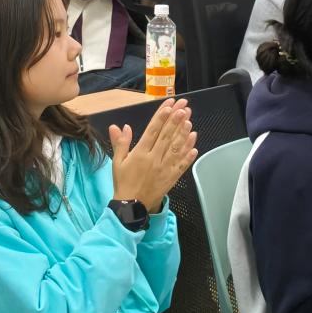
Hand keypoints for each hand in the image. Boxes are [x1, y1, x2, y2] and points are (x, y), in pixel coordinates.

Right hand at [109, 98, 197, 212]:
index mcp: (140, 153)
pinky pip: (181, 165)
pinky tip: (194, 144)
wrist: (131, 206)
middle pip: (167, 136)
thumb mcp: (117, 162)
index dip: (162, 117)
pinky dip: (188, 155)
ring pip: (175, 148)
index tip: (169, 105)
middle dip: (176, 119)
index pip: (153, 131)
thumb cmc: (123, 182)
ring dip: (183, 133)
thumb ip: (120, 143)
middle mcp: (154, 159)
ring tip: (189, 120)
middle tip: (184, 106)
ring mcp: (164, 168)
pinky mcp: (171, 178)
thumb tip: (119, 126)